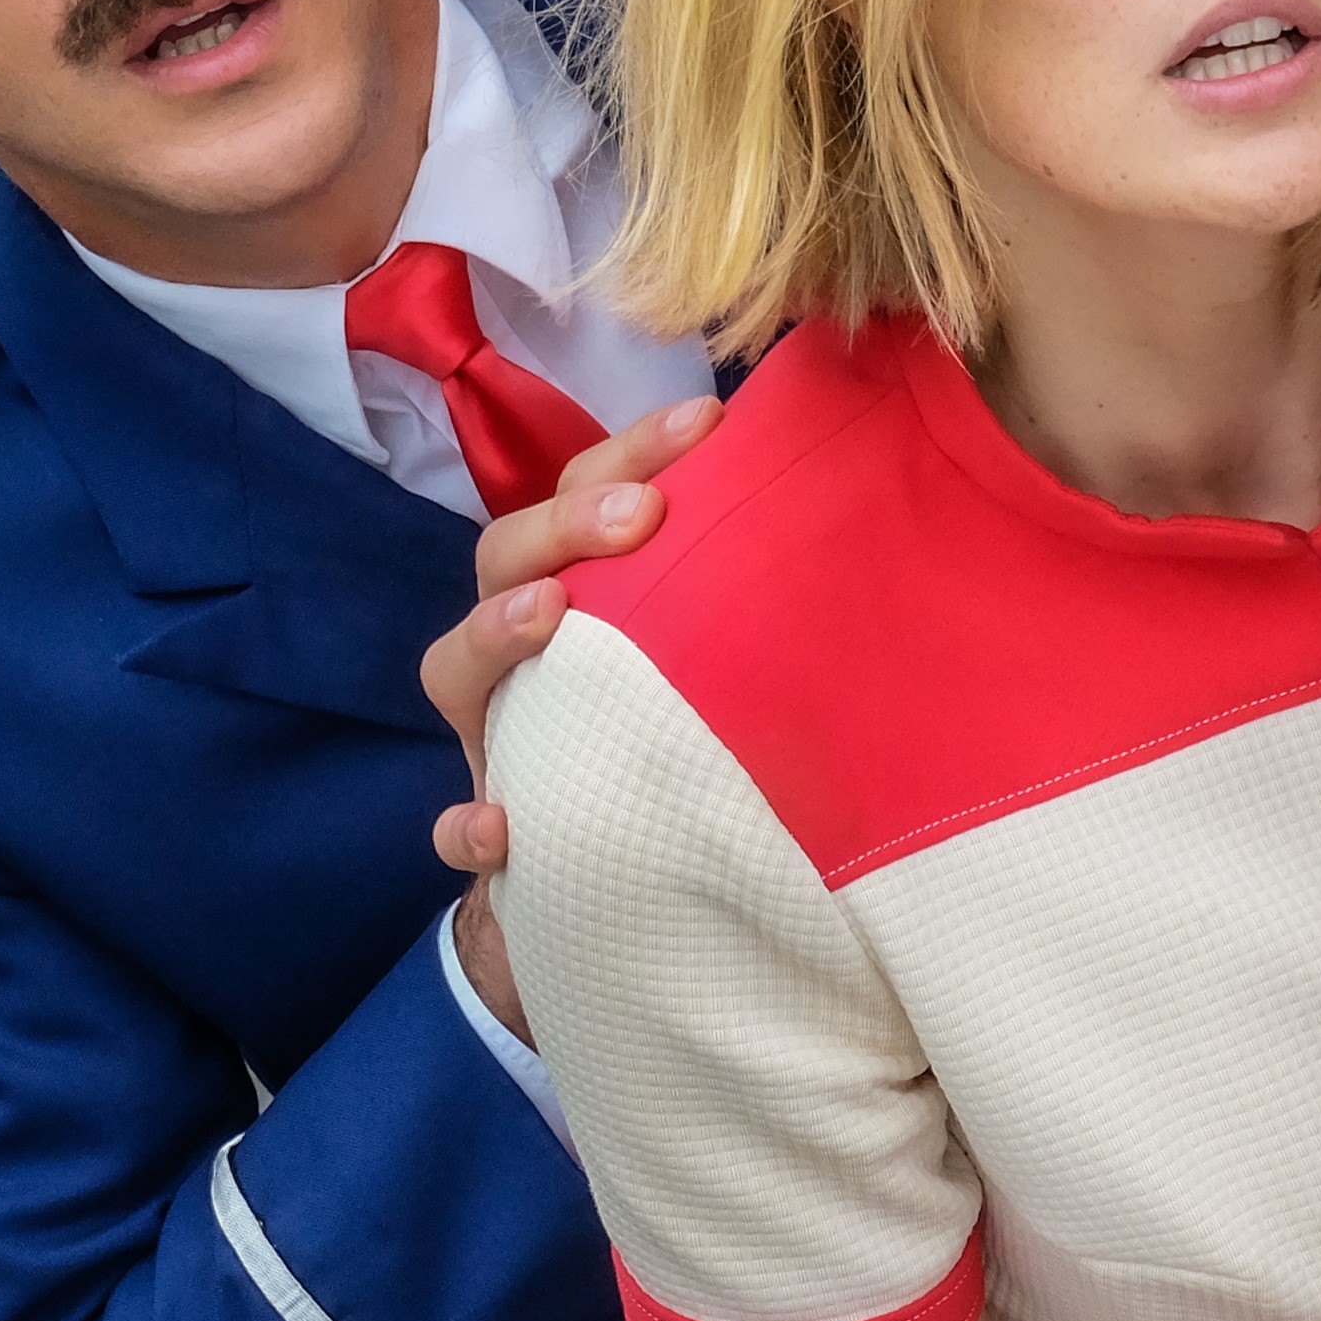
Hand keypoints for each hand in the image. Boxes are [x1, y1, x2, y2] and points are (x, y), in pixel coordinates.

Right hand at [421, 396, 719, 1031]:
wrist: (638, 903)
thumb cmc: (689, 752)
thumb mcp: (724, 670)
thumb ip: (755, 599)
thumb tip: (867, 501)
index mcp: (582, 597)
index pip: (583, 493)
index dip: (632, 448)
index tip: (706, 417)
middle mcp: (524, 657)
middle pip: (505, 558)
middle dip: (561, 525)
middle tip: (636, 515)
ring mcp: (498, 742)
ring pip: (453, 667)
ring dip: (493, 632)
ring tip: (548, 612)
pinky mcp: (494, 841)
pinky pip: (456, 830)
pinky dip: (469, 824)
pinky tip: (502, 826)